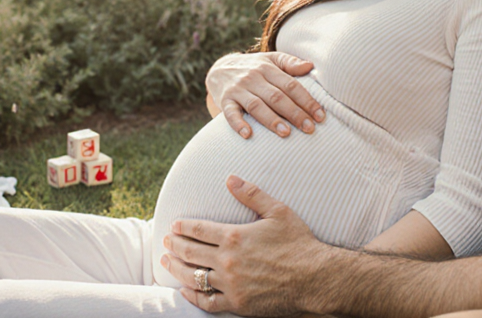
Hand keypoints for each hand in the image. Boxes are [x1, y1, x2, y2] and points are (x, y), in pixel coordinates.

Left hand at [161, 176, 340, 315]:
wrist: (316, 278)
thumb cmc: (299, 243)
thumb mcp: (278, 211)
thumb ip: (252, 194)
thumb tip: (230, 178)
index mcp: (234, 236)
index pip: (198, 230)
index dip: (183, 227)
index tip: (174, 226)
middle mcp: (228, 261)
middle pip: (190, 252)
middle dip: (174, 245)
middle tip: (165, 242)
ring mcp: (231, 284)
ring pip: (193, 277)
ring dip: (176, 268)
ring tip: (167, 262)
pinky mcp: (237, 303)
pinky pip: (207, 302)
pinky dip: (192, 297)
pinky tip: (185, 291)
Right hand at [206, 52, 321, 138]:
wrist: (218, 69)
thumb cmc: (252, 67)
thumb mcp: (270, 59)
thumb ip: (290, 62)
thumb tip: (311, 66)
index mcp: (267, 68)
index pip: (290, 85)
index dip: (307, 100)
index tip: (320, 116)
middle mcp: (253, 78)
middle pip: (276, 97)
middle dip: (294, 113)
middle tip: (309, 128)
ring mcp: (238, 90)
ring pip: (256, 106)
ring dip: (271, 120)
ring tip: (286, 132)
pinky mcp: (225, 101)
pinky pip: (230, 113)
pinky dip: (238, 124)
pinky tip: (248, 134)